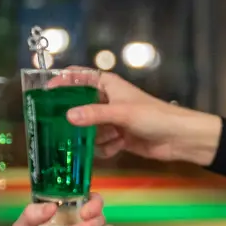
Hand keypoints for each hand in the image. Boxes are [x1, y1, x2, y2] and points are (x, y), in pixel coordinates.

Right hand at [65, 73, 220, 165]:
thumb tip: (68, 117)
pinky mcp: (118, 137)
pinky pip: (100, 143)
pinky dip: (105, 148)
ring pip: (89, 128)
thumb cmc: (155, 116)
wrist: (179, 138)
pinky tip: (116, 148)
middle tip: (60, 128)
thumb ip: (94, 115)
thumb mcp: (122, 113)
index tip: (45, 91)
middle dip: (74, 118)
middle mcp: (108, 100)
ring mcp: (112, 119)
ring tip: (103, 139)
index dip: (62, 81)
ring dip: (93, 138)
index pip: (79, 76)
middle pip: (80, 106)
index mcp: (108, 85)